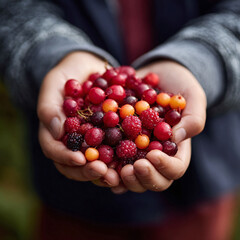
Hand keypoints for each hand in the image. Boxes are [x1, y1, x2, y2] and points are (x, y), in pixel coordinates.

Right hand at [37, 51, 118, 185]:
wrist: (90, 68)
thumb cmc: (68, 75)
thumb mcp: (54, 83)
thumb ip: (50, 106)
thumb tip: (55, 131)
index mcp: (56, 133)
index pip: (54, 150)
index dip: (65, 157)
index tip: (80, 159)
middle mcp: (74, 142)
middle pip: (76, 165)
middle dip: (88, 171)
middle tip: (104, 172)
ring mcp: (92, 142)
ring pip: (96, 163)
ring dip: (107, 173)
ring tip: (119, 176)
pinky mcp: (110, 138)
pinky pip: (115, 152)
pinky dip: (122, 160)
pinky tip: (133, 163)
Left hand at [112, 60, 205, 193]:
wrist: (156, 75)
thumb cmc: (178, 85)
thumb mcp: (192, 96)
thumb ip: (193, 117)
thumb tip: (178, 137)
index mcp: (175, 149)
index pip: (174, 168)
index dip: (164, 167)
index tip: (152, 155)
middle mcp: (155, 155)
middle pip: (152, 180)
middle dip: (142, 178)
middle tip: (133, 167)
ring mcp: (135, 152)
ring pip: (130, 177)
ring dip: (120, 179)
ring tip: (110, 171)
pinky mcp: (118, 143)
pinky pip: (111, 161)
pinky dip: (103, 166)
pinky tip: (95, 162)